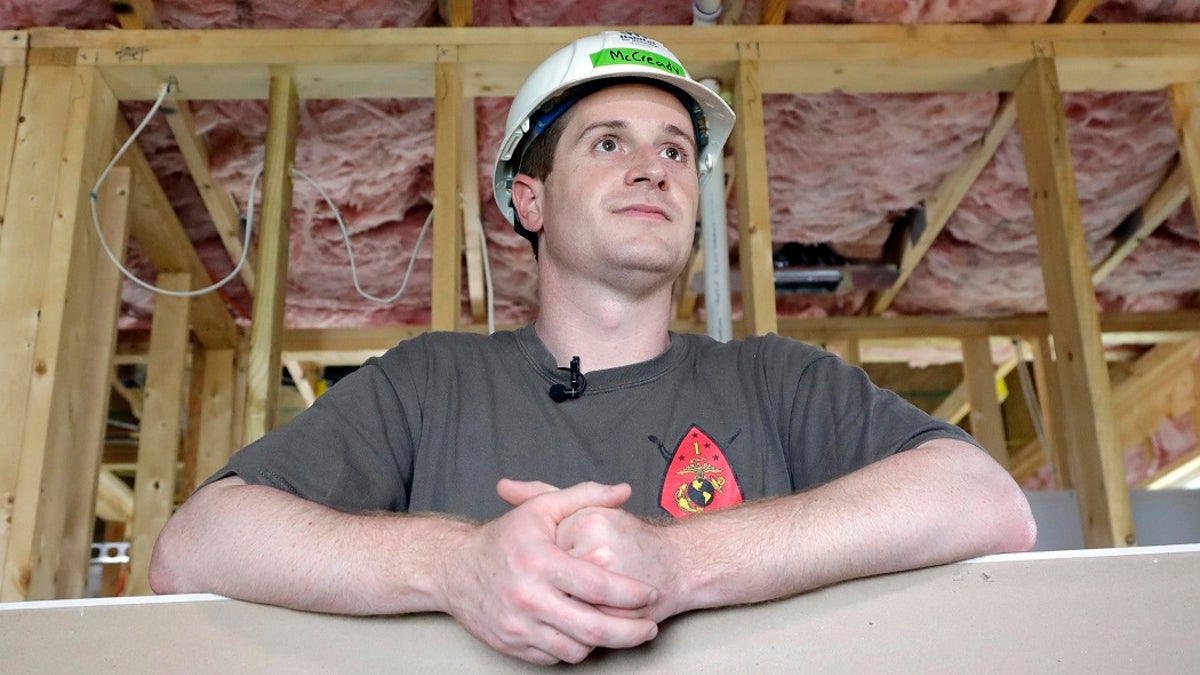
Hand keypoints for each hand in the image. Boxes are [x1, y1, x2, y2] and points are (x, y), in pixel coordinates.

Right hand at [438, 480, 659, 664]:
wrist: (453, 569)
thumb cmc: (503, 538)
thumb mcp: (542, 508)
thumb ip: (585, 495)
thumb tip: (624, 491)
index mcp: (539, 561)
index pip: (597, 585)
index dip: (630, 593)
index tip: (651, 594)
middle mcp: (528, 597)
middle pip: (593, 628)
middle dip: (630, 632)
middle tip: (649, 627)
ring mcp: (518, 626)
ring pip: (576, 649)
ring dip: (602, 642)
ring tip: (617, 628)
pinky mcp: (512, 645)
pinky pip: (555, 657)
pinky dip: (574, 648)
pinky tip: (584, 633)